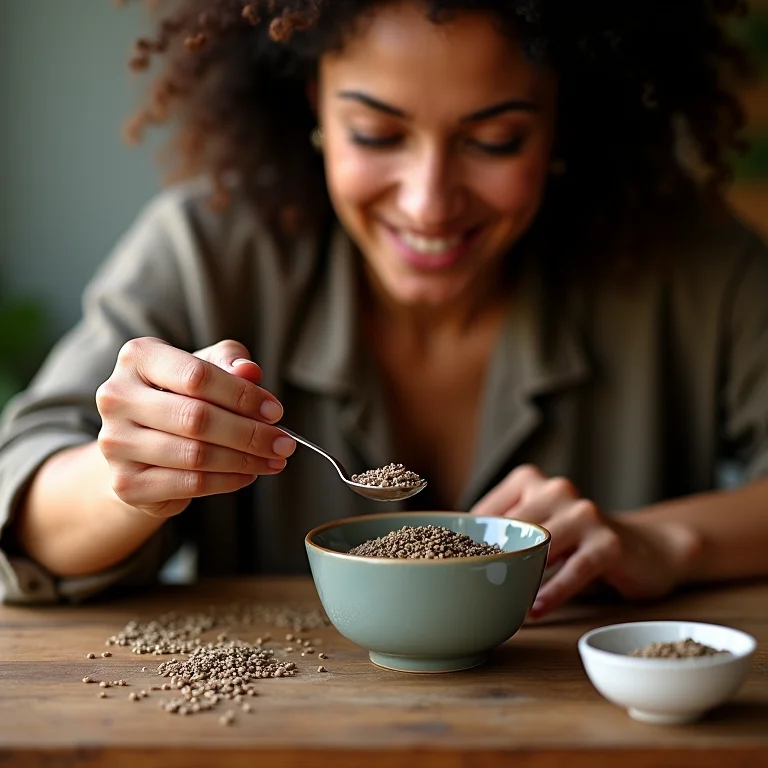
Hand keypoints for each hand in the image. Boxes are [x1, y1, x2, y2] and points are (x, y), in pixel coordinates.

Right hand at [96, 337, 294, 517]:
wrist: (140, 446)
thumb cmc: (180, 396)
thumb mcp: (206, 367)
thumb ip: (229, 362)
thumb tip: (250, 371)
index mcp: (137, 358)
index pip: (198, 375)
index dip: (243, 395)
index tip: (275, 411)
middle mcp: (117, 397)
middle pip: (198, 418)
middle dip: (251, 433)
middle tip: (284, 443)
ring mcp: (116, 443)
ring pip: (195, 455)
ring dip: (245, 460)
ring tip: (274, 460)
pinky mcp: (126, 483)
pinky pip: (189, 484)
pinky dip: (228, 481)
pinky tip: (248, 474)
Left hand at [470, 465, 692, 617]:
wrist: (647, 549)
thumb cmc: (577, 542)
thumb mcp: (539, 526)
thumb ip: (503, 533)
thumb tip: (451, 555)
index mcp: (531, 480)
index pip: (487, 511)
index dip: (465, 541)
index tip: (446, 564)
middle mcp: (557, 490)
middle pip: (512, 528)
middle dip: (490, 560)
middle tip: (467, 588)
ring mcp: (585, 515)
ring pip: (540, 546)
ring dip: (519, 577)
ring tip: (498, 601)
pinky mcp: (607, 544)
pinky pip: (574, 570)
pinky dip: (552, 592)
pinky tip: (534, 610)